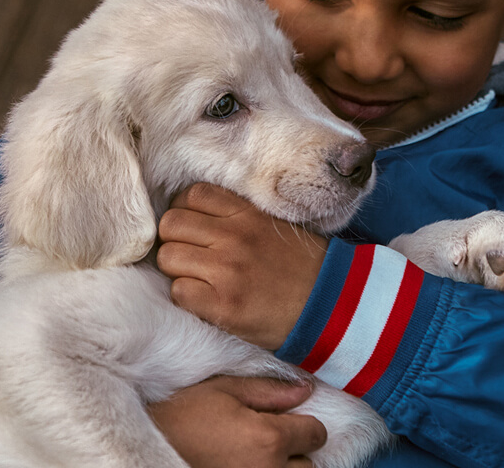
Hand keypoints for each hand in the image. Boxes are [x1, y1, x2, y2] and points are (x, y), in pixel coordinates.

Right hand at [149, 376, 326, 467]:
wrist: (144, 443)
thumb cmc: (181, 415)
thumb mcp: (223, 390)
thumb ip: (268, 391)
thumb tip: (305, 391)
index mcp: (268, 438)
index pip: (316, 434)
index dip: (305, 424)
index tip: (288, 421)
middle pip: (308, 464)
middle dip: (294, 450)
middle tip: (266, 439)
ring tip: (254, 455)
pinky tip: (243, 464)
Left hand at [158, 183, 327, 349]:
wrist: (334, 307)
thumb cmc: (305, 268)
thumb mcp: (275, 226)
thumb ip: (238, 216)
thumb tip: (197, 215)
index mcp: (247, 214)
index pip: (191, 195)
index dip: (185, 212)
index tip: (194, 229)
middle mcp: (234, 236)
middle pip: (171, 224)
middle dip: (175, 241)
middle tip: (191, 257)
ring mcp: (227, 271)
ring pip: (168, 257)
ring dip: (177, 270)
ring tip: (198, 280)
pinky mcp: (223, 305)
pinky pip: (178, 292)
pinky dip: (187, 297)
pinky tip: (206, 300)